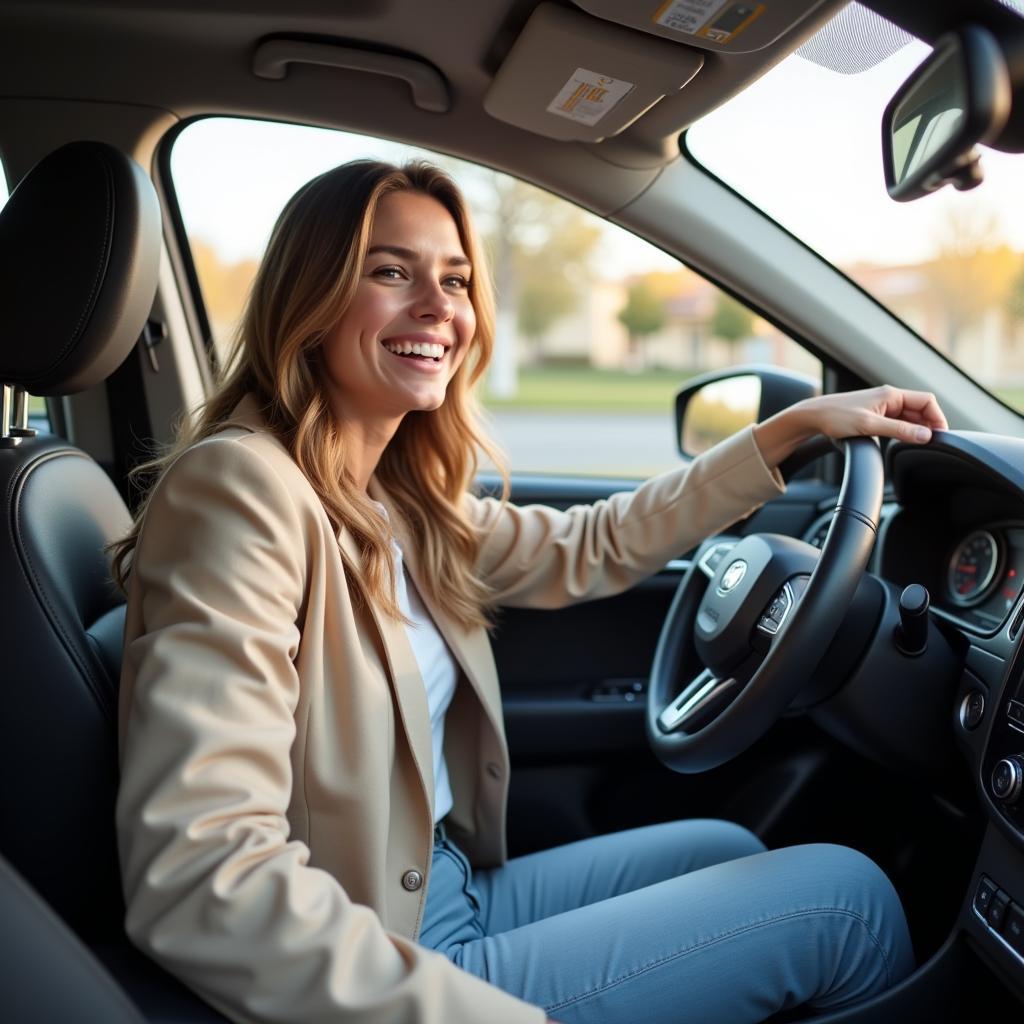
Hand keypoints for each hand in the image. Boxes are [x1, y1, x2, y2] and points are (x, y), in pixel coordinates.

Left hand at [752, 386, 947, 469]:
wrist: (812, 417)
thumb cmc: (835, 417)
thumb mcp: (869, 426)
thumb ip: (899, 430)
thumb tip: (925, 435)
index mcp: (891, 394)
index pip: (927, 401)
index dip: (938, 417)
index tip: (940, 436)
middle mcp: (889, 398)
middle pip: (920, 410)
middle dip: (929, 425)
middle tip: (932, 444)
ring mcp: (882, 407)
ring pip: (909, 417)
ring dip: (916, 429)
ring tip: (918, 445)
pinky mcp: (874, 415)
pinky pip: (897, 422)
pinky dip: (904, 431)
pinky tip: (903, 442)